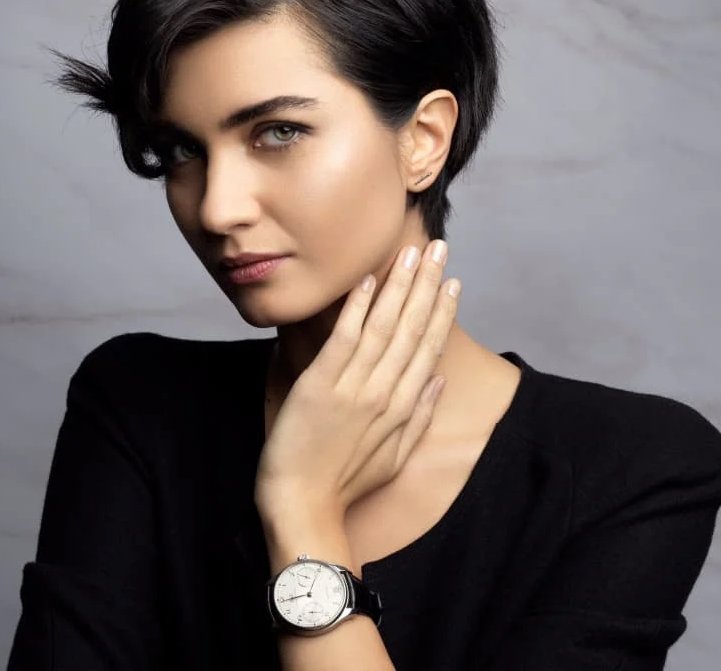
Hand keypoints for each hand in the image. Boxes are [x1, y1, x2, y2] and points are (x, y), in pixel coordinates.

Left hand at [254, 240, 460, 520]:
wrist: (303, 506)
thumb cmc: (345, 484)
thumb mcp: (396, 459)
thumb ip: (421, 418)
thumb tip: (440, 382)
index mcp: (403, 408)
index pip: (429, 348)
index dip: (443, 311)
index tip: (453, 282)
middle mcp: (384, 392)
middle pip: (412, 328)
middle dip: (427, 285)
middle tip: (438, 248)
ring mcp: (353, 387)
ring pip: (383, 327)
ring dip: (399, 287)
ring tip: (412, 253)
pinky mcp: (320, 385)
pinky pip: (343, 340)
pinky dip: (357, 309)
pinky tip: (368, 281)